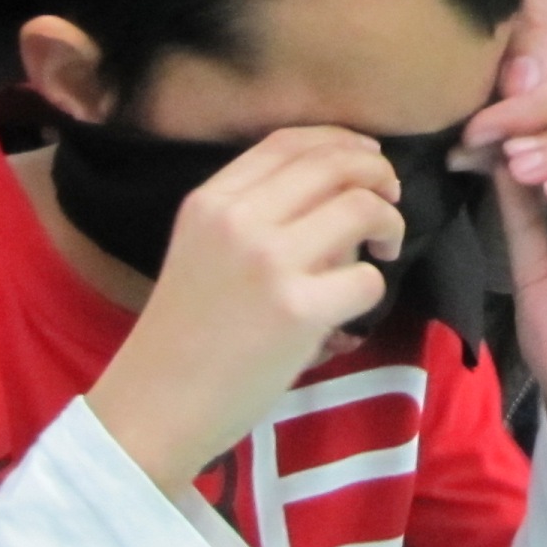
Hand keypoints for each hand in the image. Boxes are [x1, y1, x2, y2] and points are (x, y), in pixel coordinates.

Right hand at [87, 129, 403, 495]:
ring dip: (388, 223)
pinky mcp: (298, 311)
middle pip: (334, 165)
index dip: (340, 140)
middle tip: (391, 196)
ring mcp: (269, 264)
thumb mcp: (200, 250)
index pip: (288, 142)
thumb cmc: (182, 334)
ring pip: (361, 208)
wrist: (154, 406)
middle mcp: (239, 220)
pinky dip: (372, 287)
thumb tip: (335, 199)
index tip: (366, 155)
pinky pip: (366, 279)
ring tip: (384, 248)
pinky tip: (353, 303)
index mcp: (209, 201)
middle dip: (377, 173)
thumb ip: (254, 215)